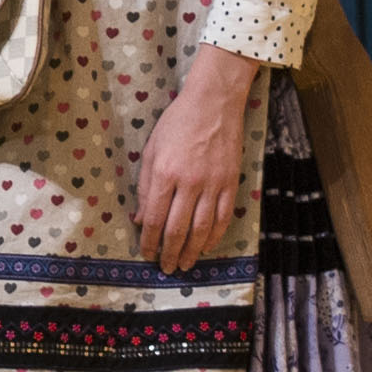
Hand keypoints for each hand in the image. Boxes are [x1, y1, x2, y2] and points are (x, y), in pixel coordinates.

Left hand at [134, 47, 266, 271]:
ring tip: (185, 264)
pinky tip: (206, 246)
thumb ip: (145, 186)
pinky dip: (214, 236)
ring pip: (202, 228)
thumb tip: (140, 218)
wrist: (214, 104)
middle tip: (166, 268)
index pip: (155, 218)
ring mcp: (212, 184)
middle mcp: (189, 183)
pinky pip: (222, 217)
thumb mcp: (152, 150)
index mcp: (165, 174)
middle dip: (170, 252)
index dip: (150, 241)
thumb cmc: (177, 123)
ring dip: (192, 251)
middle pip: (178, 229)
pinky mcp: (230, 183)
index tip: (147, 254)